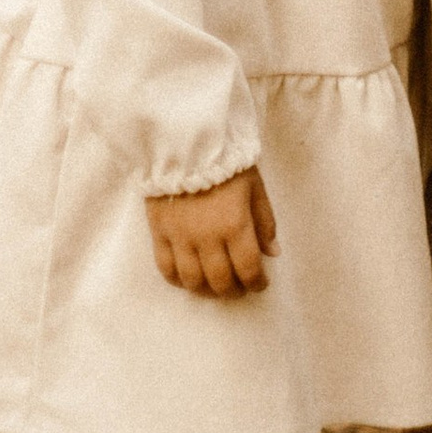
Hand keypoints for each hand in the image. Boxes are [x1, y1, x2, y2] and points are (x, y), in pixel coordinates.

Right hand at [148, 166, 277, 297]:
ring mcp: (180, 237)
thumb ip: (264, 222)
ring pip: (193, 280)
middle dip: (233, 290)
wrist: (185, 142)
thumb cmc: (226, 162)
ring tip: (215, 287)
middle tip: (239, 288)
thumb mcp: (255, 187)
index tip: (261, 283)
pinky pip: (166, 268)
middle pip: (220, 280)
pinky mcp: (159, 233)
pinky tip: (188, 279)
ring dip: (207, 290)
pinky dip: (178, 280)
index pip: (248, 269)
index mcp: (235, 225)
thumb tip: (272, 253)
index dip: (257, 283)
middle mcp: (207, 237)